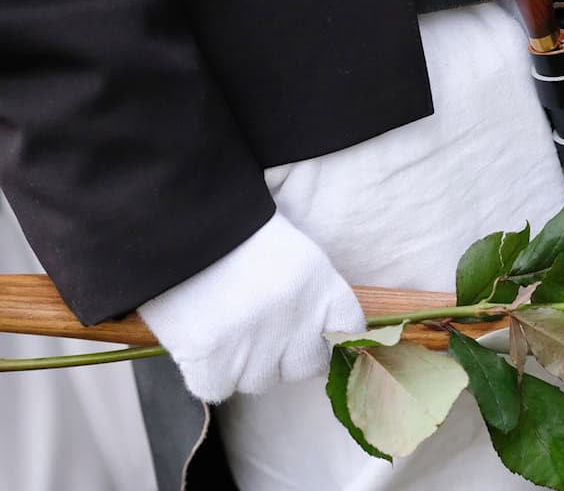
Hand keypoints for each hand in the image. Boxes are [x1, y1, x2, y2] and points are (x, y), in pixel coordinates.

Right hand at [138, 214, 365, 401]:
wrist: (173, 219)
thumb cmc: (234, 232)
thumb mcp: (291, 253)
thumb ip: (310, 299)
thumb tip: (321, 344)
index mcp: (321, 285)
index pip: (348, 333)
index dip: (327, 339)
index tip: (312, 339)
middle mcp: (296, 317)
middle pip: (306, 367)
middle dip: (285, 357)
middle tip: (256, 330)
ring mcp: (256, 342)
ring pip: (260, 381)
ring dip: (242, 365)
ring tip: (221, 325)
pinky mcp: (212, 358)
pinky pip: (217, 388)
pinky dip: (206, 373)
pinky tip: (197, 339)